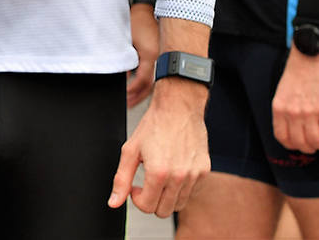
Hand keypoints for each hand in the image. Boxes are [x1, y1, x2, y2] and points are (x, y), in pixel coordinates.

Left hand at [109, 78, 209, 216]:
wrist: (177, 108)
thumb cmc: (153, 126)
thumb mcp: (130, 151)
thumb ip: (121, 179)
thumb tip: (114, 202)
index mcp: (159, 173)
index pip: (147, 207)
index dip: (137, 199)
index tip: (136, 187)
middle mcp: (179, 177)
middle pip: (164, 211)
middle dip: (151, 201)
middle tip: (146, 184)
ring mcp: (194, 175)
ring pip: (179, 204)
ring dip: (166, 196)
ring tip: (159, 176)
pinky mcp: (204, 171)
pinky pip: (191, 192)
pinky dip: (180, 188)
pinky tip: (173, 171)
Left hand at [127, 1, 159, 107]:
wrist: (149, 5)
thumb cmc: (136, 20)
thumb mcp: (126, 40)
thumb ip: (124, 59)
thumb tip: (122, 75)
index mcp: (150, 55)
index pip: (142, 82)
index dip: (132, 92)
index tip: (125, 99)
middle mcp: (159, 58)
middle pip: (151, 85)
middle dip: (138, 97)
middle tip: (128, 105)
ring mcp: (162, 56)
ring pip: (154, 80)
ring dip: (143, 91)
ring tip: (132, 100)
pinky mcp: (161, 53)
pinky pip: (155, 72)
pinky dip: (147, 81)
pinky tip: (139, 86)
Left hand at [272, 47, 318, 153]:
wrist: (310, 54)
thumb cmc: (298, 71)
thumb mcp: (283, 91)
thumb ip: (286, 109)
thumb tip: (293, 127)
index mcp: (279, 108)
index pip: (282, 137)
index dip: (292, 145)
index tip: (299, 145)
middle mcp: (292, 113)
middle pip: (299, 143)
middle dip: (309, 148)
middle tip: (316, 144)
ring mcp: (309, 112)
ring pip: (316, 141)